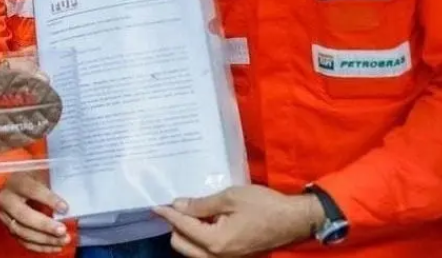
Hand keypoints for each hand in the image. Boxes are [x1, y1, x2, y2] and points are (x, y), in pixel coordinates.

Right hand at [0, 172, 70, 252]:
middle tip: (62, 230)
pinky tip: (56, 246)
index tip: (65, 208)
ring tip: (63, 240)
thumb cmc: (34, 177)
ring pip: (22, 232)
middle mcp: (6, 199)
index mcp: (16, 181)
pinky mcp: (8, 229)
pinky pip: (23, 241)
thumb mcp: (41, 173)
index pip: (32, 190)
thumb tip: (67, 204)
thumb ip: (52, 185)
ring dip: (44, 239)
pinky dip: (40, 247)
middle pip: (23, 215)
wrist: (18, 185)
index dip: (48, 199)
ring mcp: (5, 216)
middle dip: (44, 225)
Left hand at [152, 185, 324, 256]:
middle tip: (176, 205)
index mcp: (216, 241)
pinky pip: (205, 249)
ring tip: (189, 210)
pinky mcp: (232, 255)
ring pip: (192, 249)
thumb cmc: (263, 205)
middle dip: (175, 225)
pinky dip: (199, 236)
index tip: (155, 205)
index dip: (168, 214)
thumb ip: (201, 204)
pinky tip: (202, 218)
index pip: (183, 228)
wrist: (293, 219)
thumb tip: (178, 205)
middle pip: (181, 244)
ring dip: (186, 232)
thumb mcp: (230, 197)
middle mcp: (218, 255)